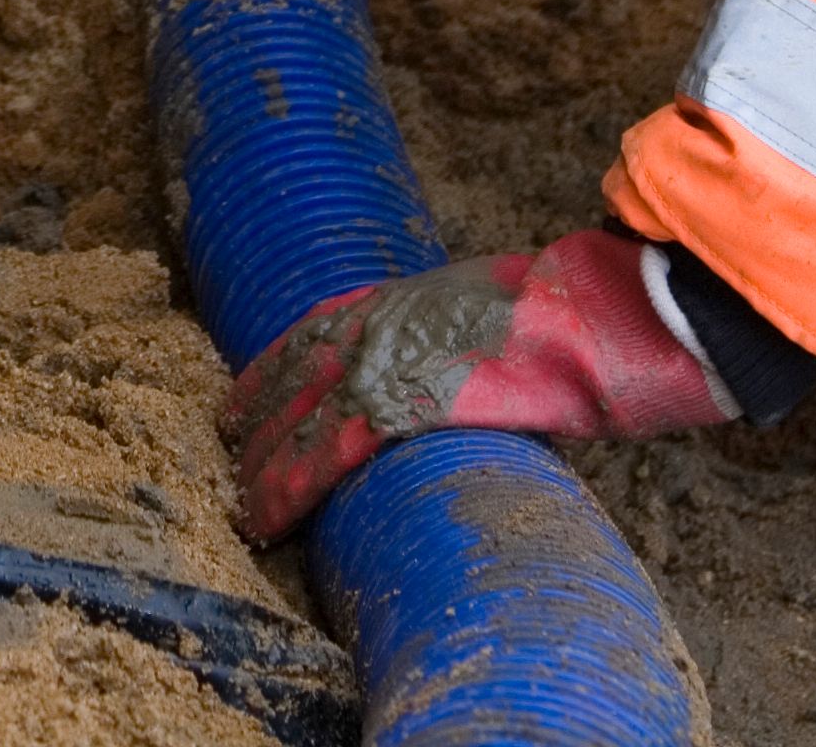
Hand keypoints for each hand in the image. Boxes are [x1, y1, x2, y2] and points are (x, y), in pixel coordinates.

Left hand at [217, 229, 730, 542]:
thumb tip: (476, 380)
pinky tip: (263, 517)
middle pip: (293, 374)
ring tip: (237, 500)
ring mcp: (381, 362)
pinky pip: (321, 456)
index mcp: (403, 298)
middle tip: (227, 449)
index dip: (275, 367)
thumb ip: (466, 345)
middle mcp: (377, 324)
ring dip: (260, 463)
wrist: (587, 314)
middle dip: (256, 415)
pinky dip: (285, 489)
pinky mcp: (396, 408)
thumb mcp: (498, 314)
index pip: (314, 329)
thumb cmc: (566, 318)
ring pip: (295, 419)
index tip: (247, 393)